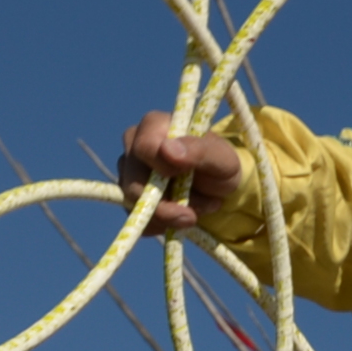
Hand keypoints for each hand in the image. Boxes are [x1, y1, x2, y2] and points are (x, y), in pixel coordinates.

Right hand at [119, 109, 243, 233]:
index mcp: (154, 125)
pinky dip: (161, 225)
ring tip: (195, 212)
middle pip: (133, 182)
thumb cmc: (220, 163)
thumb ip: (199, 151)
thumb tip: (167, 149)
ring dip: (167, 216)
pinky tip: (181, 220)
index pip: (144, 147)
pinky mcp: (131, 195)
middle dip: (164, 206)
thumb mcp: (222, 158)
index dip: (162, 167)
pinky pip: (137, 219)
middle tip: (192, 216)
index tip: (184, 175)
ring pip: (134, 204)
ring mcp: (129, 171)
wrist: (219, 185)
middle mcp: (134, 145)